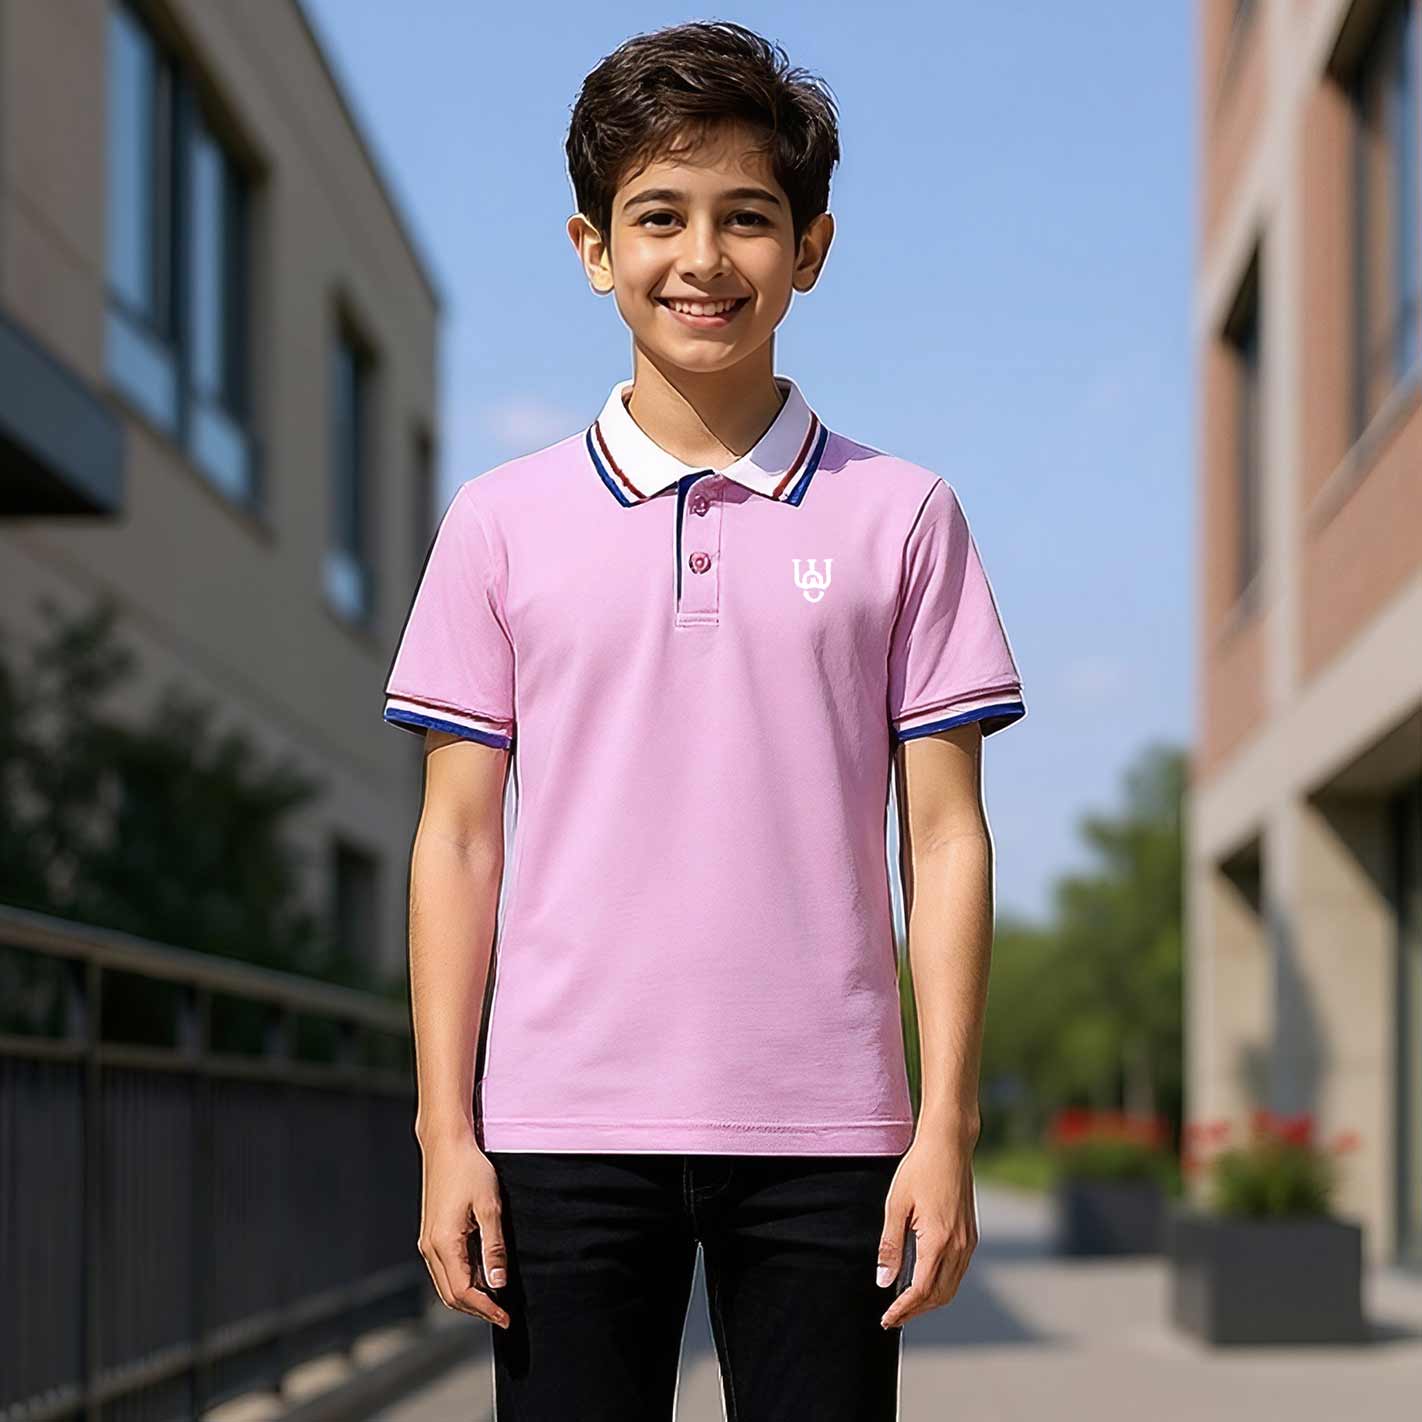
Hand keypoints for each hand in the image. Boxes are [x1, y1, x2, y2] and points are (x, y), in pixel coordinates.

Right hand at [417, 1126, 510, 1328]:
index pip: (463, 1292)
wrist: (446, 1145)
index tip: (505, 1317)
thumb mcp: (490, 1207)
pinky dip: (461, 1279)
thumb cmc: (470, 1169)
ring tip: (495, 1298)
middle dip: (476, 1309)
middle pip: (450, 1295)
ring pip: (445, 1284)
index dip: (485, 1309)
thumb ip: (494, 1247)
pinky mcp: (430, 1234)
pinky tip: (481, 1274)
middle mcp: (430, 1247)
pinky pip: (443, 1269)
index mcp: (443, 1243)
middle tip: (502, 1314)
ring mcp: (427, 1242)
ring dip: (468, 1296)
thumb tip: (498, 1282)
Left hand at [876, 1133, 977, 1328]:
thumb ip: (890, 1245)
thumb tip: (883, 1281)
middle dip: (916, 1310)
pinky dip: (941, 1284)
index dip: (903, 1308)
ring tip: (905, 1303)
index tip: (887, 1318)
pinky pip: (958, 1271)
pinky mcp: (971, 1235)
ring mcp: (969, 1241)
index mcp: (938, 1240)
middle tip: (893, 1317)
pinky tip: (923, 1279)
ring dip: (929, 1300)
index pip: (920, 1290)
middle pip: (939, 1295)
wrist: (949, 1145)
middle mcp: (959, 1246)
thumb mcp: (896, 1205)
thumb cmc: (920, 1169)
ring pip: (951, 1286)